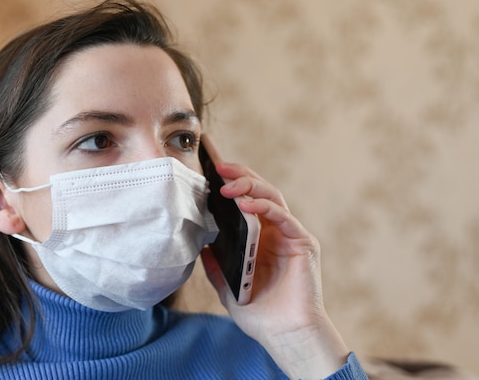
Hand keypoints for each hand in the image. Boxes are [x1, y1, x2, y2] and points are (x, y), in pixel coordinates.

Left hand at [201, 161, 349, 378]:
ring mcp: (290, 235)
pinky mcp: (303, 243)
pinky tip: (246, 204)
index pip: (246, 202)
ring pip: (272, 198)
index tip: (210, 169)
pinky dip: (265, 207)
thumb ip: (216, 267)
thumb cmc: (260, 315)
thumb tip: (200, 246)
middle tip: (218, 166)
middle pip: (259, 192)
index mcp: (259, 238)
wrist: (285, 336)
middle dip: (239, 176)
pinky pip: (284, 217)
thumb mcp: (227, 288)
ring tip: (227, 185)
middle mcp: (276, 232)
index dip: (232, 183)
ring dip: (250, 187)